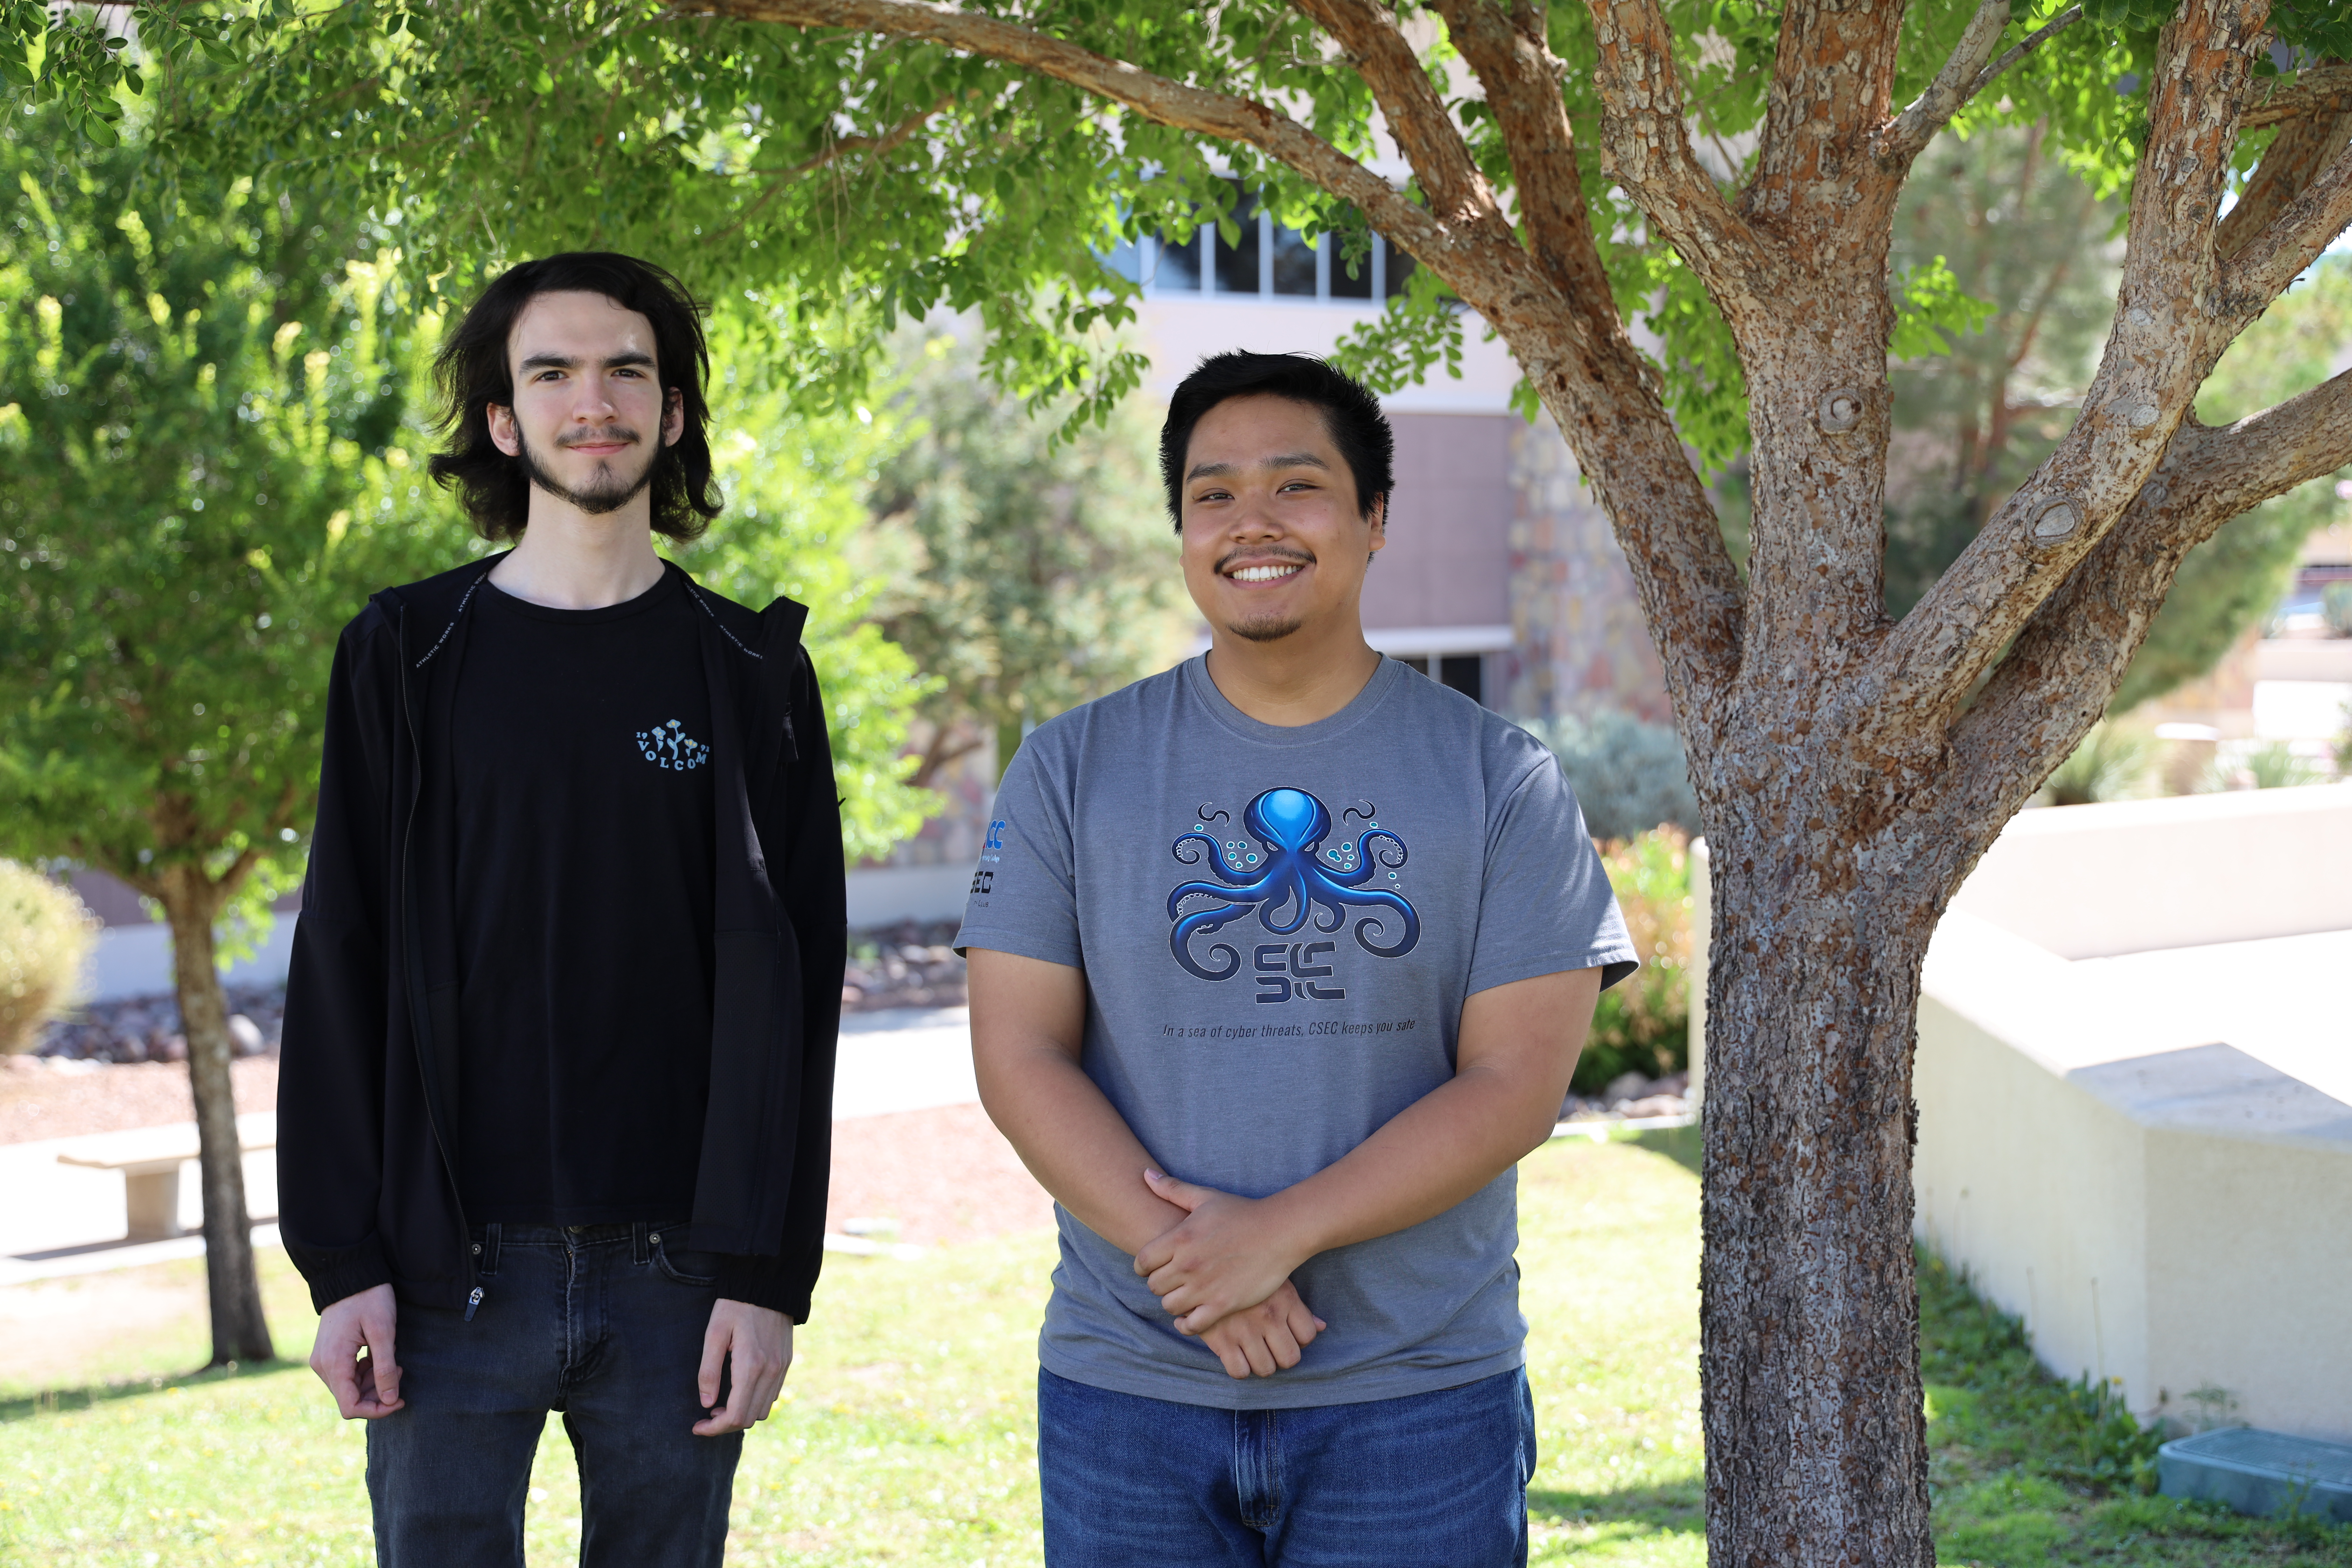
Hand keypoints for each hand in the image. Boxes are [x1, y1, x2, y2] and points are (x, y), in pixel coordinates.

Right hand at [310, 1283, 403, 1418]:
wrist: (351, 1275)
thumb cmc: (369, 1299)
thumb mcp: (383, 1332)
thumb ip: (385, 1368)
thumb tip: (390, 1401)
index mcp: (333, 1363)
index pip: (350, 1407)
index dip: (377, 1410)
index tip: (400, 1400)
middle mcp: (322, 1366)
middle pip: (351, 1399)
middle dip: (378, 1393)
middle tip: (399, 1370)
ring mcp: (323, 1360)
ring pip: (350, 1388)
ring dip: (374, 1382)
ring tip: (393, 1362)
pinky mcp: (329, 1354)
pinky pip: (348, 1375)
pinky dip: (366, 1373)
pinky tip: (380, 1357)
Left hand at [693, 1298, 793, 1435]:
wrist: (768, 1284)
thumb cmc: (735, 1306)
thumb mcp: (714, 1333)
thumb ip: (708, 1371)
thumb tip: (706, 1404)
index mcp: (750, 1366)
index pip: (735, 1416)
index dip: (714, 1429)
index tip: (697, 1426)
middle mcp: (770, 1372)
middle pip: (749, 1419)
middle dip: (725, 1425)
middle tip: (707, 1415)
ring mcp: (781, 1368)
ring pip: (763, 1410)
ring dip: (742, 1414)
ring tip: (723, 1403)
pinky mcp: (785, 1362)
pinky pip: (772, 1395)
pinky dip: (755, 1401)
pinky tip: (741, 1389)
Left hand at [1133, 1168, 1307, 1334]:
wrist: (1280, 1232)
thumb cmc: (1242, 1212)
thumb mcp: (1205, 1196)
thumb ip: (1172, 1188)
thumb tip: (1145, 1175)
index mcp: (1179, 1238)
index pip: (1142, 1261)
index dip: (1143, 1265)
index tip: (1152, 1266)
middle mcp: (1188, 1265)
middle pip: (1153, 1286)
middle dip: (1159, 1283)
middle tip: (1171, 1280)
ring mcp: (1205, 1287)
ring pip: (1169, 1306)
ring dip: (1173, 1302)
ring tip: (1183, 1296)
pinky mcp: (1223, 1304)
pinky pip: (1192, 1325)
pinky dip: (1187, 1324)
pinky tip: (1190, 1317)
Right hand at [1197, 1279, 1326, 1379]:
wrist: (1200, 1263)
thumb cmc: (1243, 1271)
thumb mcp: (1274, 1281)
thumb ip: (1298, 1306)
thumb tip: (1322, 1327)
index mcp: (1285, 1299)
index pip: (1308, 1335)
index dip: (1299, 1340)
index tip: (1287, 1334)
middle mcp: (1268, 1316)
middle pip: (1290, 1358)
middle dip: (1282, 1357)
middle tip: (1271, 1347)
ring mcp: (1245, 1329)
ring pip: (1266, 1369)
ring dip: (1261, 1364)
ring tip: (1253, 1351)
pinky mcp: (1221, 1340)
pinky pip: (1239, 1372)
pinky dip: (1240, 1368)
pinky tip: (1236, 1354)